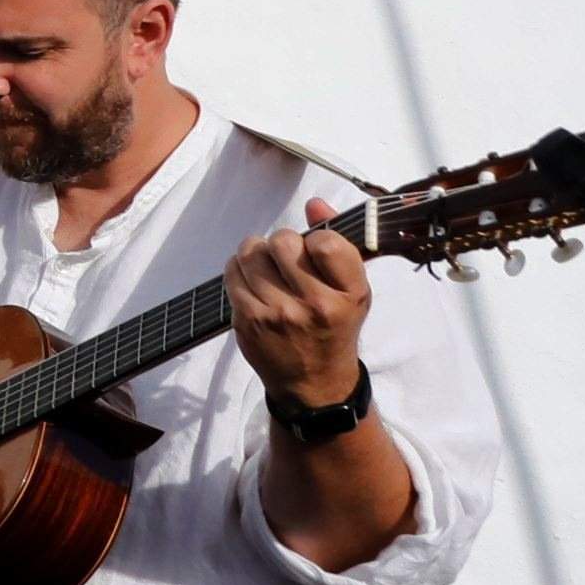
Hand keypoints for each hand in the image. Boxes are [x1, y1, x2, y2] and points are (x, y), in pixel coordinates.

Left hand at [230, 198, 374, 410]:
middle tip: (285, 258)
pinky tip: (252, 280)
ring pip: (252, 254)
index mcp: (349, 293)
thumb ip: (337, 243)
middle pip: (282, 242)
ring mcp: (279, 313)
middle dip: (281, 243)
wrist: (314, 381)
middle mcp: (316, 304)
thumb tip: (315, 203)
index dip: (314, 239)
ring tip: (266, 267)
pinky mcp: (248, 320)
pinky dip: (239, 269)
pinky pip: (232, 273)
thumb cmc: (334, 327)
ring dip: (256, 253)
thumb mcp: (352, 289)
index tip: (314, 251)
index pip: (326, 241)